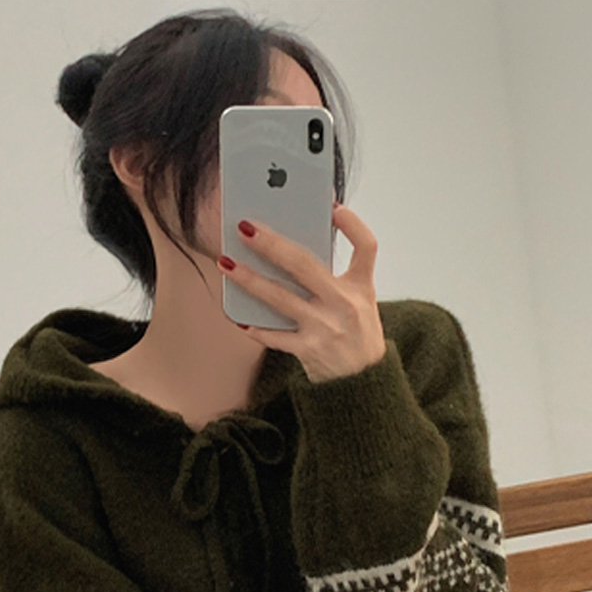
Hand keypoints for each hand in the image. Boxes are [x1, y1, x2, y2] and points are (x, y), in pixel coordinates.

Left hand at [216, 204, 385, 382]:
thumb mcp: (360, 304)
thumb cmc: (356, 337)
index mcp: (361, 288)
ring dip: (249, 279)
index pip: (366, 247)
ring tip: (225, 263)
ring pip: (280, 298)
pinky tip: (236, 315)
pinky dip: (255, 326)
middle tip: (244, 227)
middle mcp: (344, 304)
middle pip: (304, 265)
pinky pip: (274, 336)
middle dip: (271, 244)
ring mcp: (325, 328)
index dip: (352, 225)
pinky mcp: (309, 351)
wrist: (363, 385)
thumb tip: (289, 252)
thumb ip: (335, 279)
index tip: (332, 206)